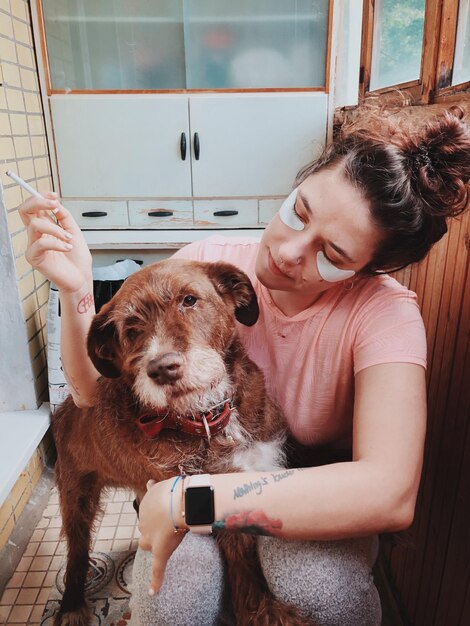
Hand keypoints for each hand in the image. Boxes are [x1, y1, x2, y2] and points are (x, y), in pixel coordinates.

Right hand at [18, 192, 92, 292]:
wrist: (81, 277)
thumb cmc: (77, 258)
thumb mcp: (73, 231)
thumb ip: (64, 216)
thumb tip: (55, 203)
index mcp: (45, 227)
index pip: (34, 207)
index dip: (40, 197)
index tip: (54, 195)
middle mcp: (36, 234)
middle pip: (24, 210)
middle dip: (38, 202)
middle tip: (54, 204)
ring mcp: (33, 245)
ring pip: (35, 225)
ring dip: (56, 229)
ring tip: (69, 238)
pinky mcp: (34, 257)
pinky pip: (41, 243)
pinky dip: (57, 244)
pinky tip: (67, 248)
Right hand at [138, 477, 186, 594]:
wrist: (179, 505)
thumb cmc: (177, 528)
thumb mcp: (166, 552)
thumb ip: (158, 572)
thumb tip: (151, 595)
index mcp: (148, 540)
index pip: (146, 546)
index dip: (153, 545)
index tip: (159, 543)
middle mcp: (143, 524)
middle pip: (145, 529)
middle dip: (153, 529)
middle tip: (168, 527)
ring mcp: (147, 508)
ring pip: (148, 511)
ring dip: (155, 511)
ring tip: (170, 510)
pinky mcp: (152, 493)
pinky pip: (150, 489)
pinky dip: (152, 488)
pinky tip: (152, 484)